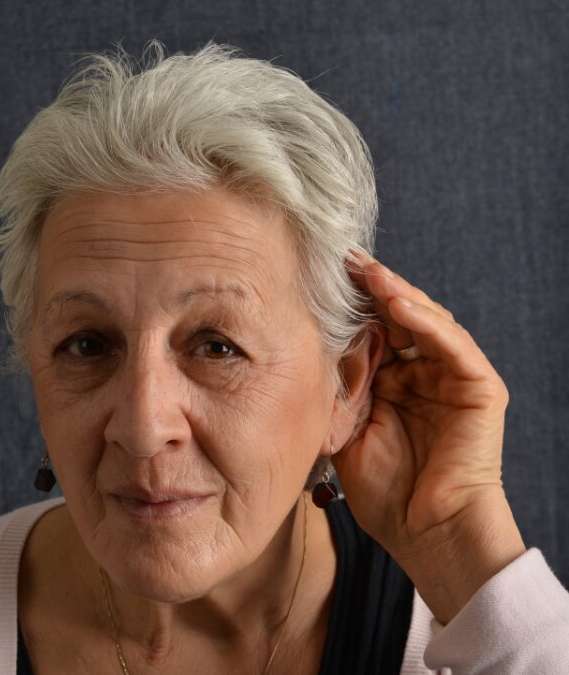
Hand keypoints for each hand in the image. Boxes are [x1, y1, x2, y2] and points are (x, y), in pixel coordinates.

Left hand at [333, 252, 524, 622]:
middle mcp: (423, 373)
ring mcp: (452, 378)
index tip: (318, 275)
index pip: (374, 329)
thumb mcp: (345, 429)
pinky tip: (397, 303)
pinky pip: (452, 345)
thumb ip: (338, 388)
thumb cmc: (383, 490)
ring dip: (395, 292)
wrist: (424, 532)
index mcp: (393, 382)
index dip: (350, 303)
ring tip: (366, 270)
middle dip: (372, 286)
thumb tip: (312, 344)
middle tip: (343, 257)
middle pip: (399, 316)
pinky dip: (426, 322)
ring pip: (426, 320)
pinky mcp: (478, 389)